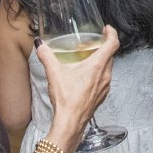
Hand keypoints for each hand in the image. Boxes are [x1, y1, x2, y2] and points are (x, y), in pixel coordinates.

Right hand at [36, 26, 117, 152]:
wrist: (70, 124)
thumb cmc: (66, 99)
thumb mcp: (54, 74)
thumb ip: (46, 56)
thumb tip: (39, 44)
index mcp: (98, 66)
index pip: (113, 44)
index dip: (112, 33)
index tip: (107, 29)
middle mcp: (106, 75)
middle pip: (111, 55)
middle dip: (104, 46)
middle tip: (93, 42)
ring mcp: (105, 87)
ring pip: (108, 68)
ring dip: (101, 60)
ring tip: (88, 58)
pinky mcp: (101, 96)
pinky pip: (104, 79)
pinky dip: (99, 73)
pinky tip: (85, 77)